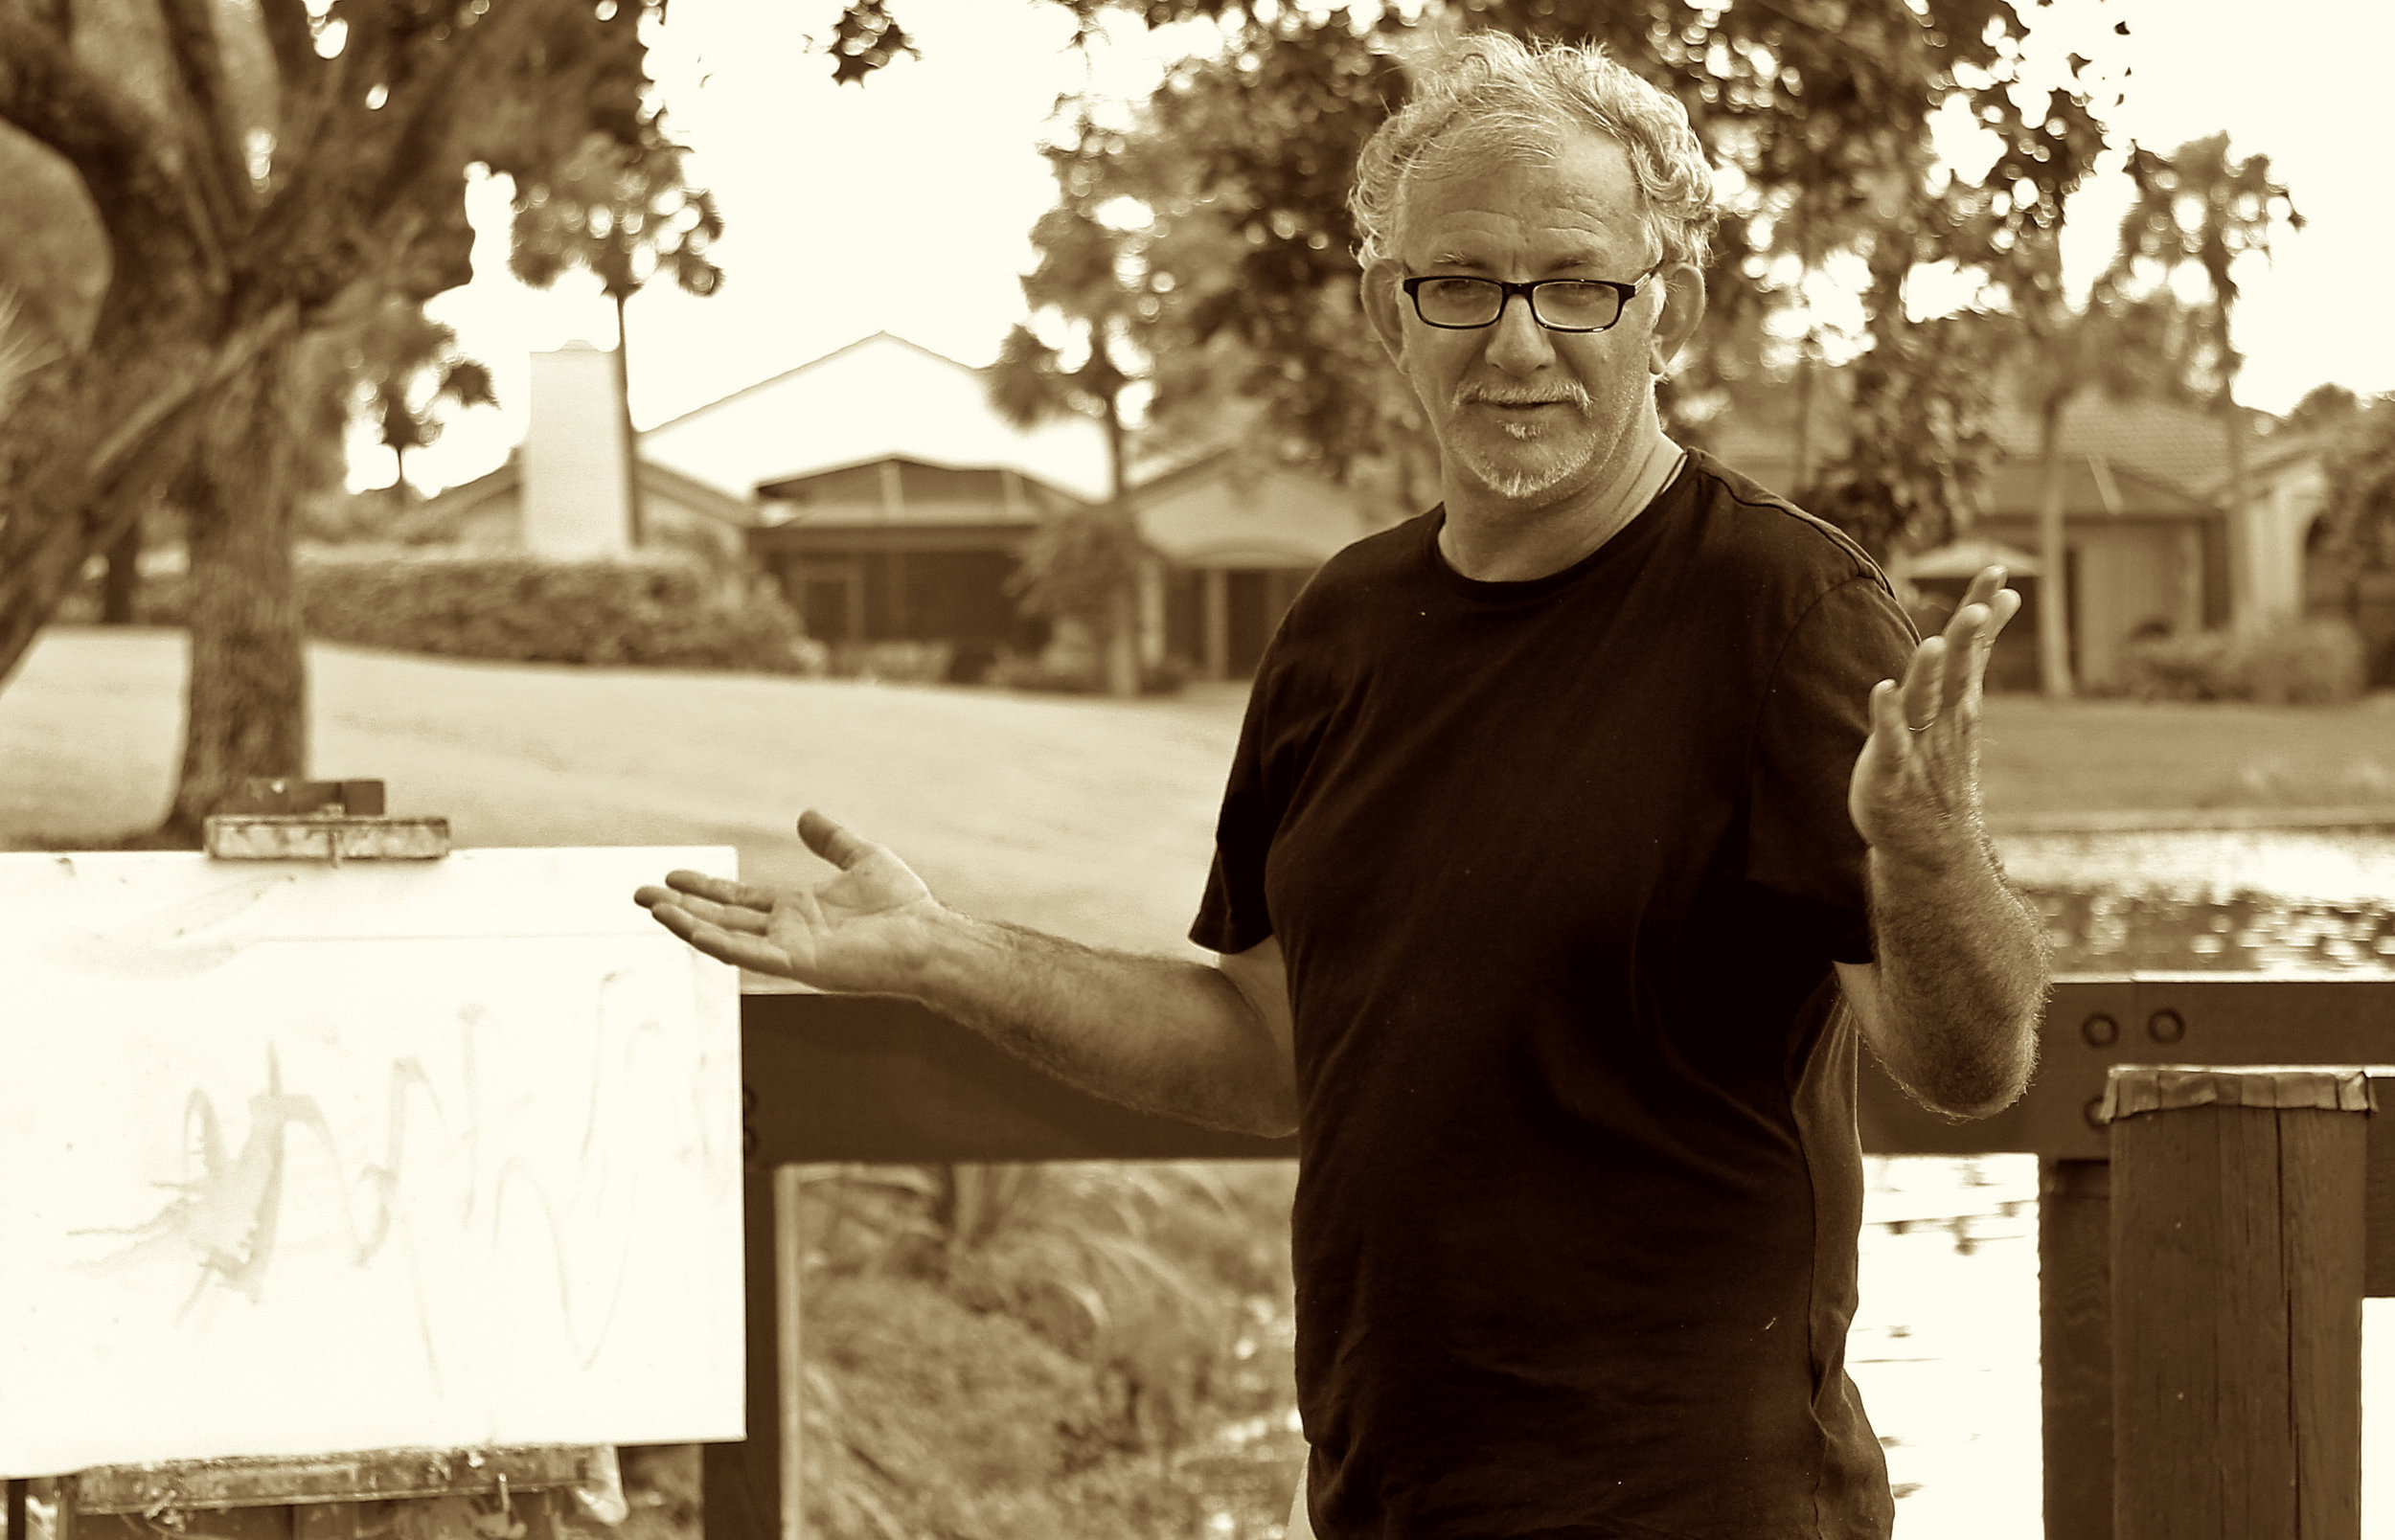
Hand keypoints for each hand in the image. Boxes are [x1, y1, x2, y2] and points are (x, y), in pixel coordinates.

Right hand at [634, 810, 941, 990]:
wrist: (930, 938)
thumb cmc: (905, 908)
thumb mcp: (862, 859)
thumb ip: (832, 840)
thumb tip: (806, 815)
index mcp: (797, 911)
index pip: (739, 900)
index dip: (705, 888)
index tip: (671, 876)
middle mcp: (786, 932)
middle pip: (721, 918)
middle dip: (679, 908)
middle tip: (637, 896)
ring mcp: (789, 950)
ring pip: (725, 937)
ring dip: (687, 924)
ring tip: (651, 909)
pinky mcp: (798, 964)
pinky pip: (748, 954)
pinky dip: (716, 941)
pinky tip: (687, 929)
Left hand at [1848, 565, 2020, 861]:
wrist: (1929, 842)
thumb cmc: (1937, 764)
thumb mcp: (1957, 706)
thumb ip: (1970, 657)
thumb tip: (1993, 604)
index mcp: (1957, 701)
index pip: (1973, 649)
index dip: (1983, 611)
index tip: (1999, 574)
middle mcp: (1943, 719)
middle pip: (1956, 672)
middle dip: (1966, 640)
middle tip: (1979, 607)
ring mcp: (1919, 746)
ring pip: (1925, 704)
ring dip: (1928, 675)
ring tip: (1933, 644)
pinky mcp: (1891, 773)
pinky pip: (1890, 742)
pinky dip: (1886, 719)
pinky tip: (1882, 691)